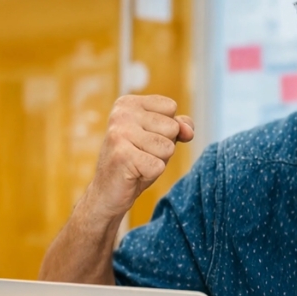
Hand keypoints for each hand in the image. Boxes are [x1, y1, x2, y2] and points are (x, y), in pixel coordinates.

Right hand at [85, 95, 193, 221]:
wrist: (108, 192)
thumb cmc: (137, 160)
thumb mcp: (161, 137)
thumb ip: (180, 126)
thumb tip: (188, 131)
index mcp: (128, 103)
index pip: (171, 107)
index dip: (167, 128)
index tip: (146, 137)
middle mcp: (121, 114)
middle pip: (172, 127)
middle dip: (163, 146)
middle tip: (141, 154)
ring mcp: (120, 134)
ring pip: (168, 147)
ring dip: (158, 160)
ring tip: (138, 163)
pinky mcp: (122, 157)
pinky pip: (159, 166)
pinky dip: (151, 174)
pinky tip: (134, 173)